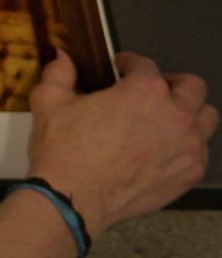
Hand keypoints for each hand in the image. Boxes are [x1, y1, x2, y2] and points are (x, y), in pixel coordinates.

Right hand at [27, 50, 216, 237]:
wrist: (73, 200)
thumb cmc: (65, 149)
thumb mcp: (51, 101)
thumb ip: (59, 72)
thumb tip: (61, 57)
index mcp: (145, 89)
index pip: (145, 64)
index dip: (130, 63)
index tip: (121, 68)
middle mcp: (175, 115)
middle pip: (192, 87)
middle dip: (171, 83)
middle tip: (152, 91)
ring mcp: (186, 148)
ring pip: (206, 119)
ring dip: (190, 114)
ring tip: (166, 119)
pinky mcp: (187, 176)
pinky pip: (201, 153)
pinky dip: (188, 147)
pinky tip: (165, 150)